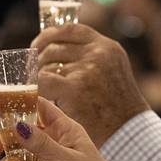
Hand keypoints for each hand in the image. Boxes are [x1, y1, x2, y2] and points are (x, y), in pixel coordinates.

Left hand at [31, 24, 149, 146]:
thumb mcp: (111, 72)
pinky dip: (37, 89)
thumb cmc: (117, 108)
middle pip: (54, 48)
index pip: (70, 29)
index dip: (49, 35)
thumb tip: (56, 52)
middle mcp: (97, 53)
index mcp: (107, 47)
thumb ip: (91, 59)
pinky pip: (43, 81)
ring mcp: (86, 69)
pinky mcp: (74, 88)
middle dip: (39, 61)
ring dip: (39, 79)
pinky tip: (38, 97)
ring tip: (41, 92)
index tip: (38, 44)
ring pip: (46, 66)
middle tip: (33, 74)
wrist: (127, 132)